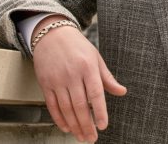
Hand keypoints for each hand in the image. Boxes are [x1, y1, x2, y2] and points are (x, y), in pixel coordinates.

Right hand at [32, 15, 126, 142]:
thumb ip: (107, 78)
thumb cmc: (78, 46)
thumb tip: (122, 91)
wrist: (52, 35)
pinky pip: (52, 106)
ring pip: (66, 109)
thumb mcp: (96, 58)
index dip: (100, 111)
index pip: (96, 93)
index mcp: (88, 67)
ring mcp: (57, 80)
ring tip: (81, 136)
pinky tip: (67, 127)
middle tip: (92, 138)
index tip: (103, 125)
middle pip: (80, 105)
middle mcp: (72, 74)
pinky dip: (59, 119)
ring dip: (74, 125)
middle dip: (86, 125)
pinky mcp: (45, 84)